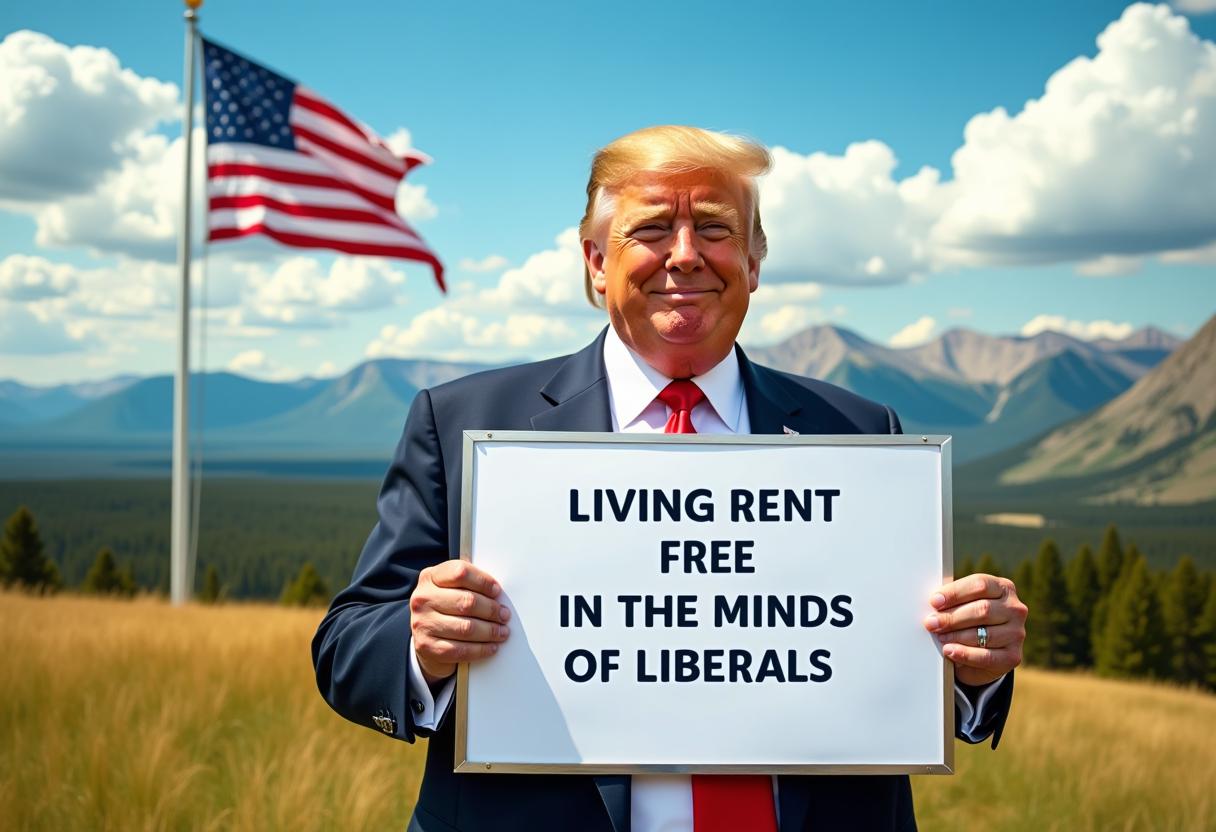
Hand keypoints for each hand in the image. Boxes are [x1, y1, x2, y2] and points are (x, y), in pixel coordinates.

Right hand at [410, 560, 510, 684]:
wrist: (423, 633)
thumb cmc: (445, 606)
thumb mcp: (451, 587)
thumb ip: (470, 584)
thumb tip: (497, 593)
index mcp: (430, 577)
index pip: (460, 573)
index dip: (483, 582)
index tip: (496, 591)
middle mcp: (423, 598)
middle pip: (466, 602)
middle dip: (491, 610)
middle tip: (504, 615)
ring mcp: (422, 623)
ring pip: (466, 628)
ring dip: (490, 631)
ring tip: (502, 631)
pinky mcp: (426, 646)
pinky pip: (460, 650)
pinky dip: (481, 650)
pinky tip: (491, 647)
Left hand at [924, 573, 1025, 686]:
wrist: (981, 655)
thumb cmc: (968, 622)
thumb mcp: (963, 605)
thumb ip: (953, 600)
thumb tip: (934, 602)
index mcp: (1004, 588)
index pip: (980, 584)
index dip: (955, 592)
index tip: (935, 601)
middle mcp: (1015, 609)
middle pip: (982, 609)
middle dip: (952, 617)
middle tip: (931, 623)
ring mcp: (1017, 633)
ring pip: (984, 633)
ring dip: (956, 636)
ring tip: (939, 637)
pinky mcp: (1013, 656)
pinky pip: (987, 656)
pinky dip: (965, 654)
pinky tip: (949, 651)